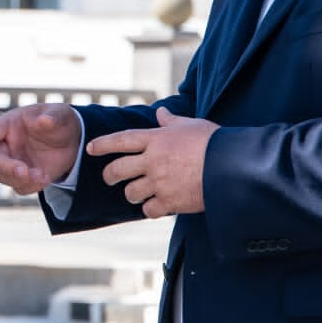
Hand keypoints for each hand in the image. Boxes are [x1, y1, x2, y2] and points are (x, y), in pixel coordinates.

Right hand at [0, 103, 81, 195]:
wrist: (73, 141)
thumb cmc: (60, 121)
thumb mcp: (60, 114)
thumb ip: (52, 117)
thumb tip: (43, 121)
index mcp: (10, 124)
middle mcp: (7, 145)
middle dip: (7, 167)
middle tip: (24, 172)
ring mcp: (14, 162)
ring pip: (5, 177)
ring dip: (21, 180)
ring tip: (42, 175)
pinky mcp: (24, 177)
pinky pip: (20, 188)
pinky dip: (31, 187)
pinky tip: (45, 179)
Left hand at [85, 107, 218, 217]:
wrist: (231, 165)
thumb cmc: (214, 141)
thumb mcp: (192, 125)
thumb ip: (171, 121)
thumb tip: (160, 112)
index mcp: (156, 138)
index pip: (121, 140)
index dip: (103, 144)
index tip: (90, 148)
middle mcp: (153, 160)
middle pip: (117, 170)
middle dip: (109, 176)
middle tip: (110, 178)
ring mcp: (159, 182)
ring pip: (130, 193)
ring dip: (132, 194)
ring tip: (139, 193)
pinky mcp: (169, 201)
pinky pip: (148, 210)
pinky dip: (151, 209)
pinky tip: (157, 206)